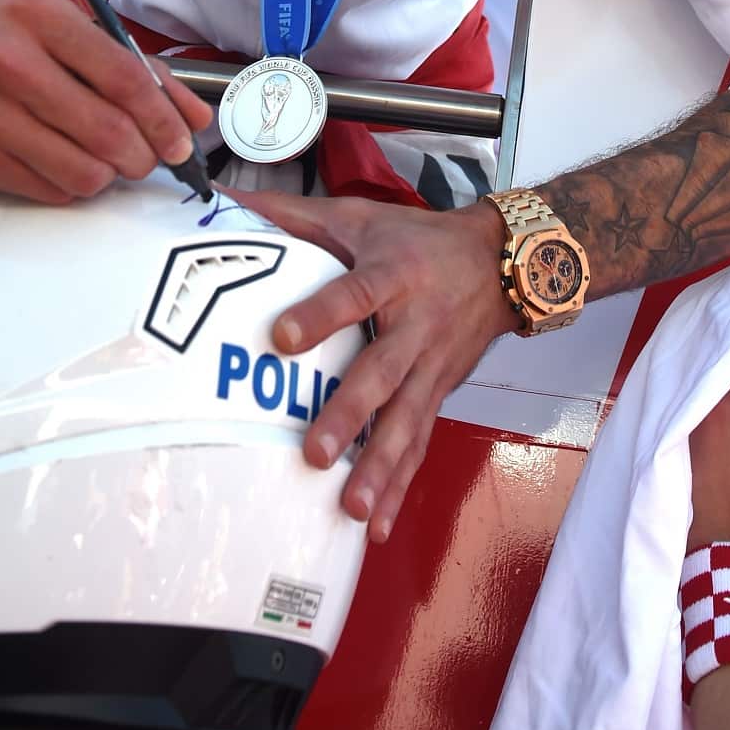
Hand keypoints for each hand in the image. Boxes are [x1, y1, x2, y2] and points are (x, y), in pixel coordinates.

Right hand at [0, 0, 211, 203]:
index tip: (181, 141)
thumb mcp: (53, 23)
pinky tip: (61, 165)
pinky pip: (45, 189)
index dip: (163, 118)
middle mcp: (6, 60)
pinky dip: (68, 186)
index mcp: (36, 15)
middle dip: (141, 156)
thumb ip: (127, 63)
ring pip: (79, 171)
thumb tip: (192, 115)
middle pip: (106, 131)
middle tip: (145, 159)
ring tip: (103, 162)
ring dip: (106, 176)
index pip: (122, 76)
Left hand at [229, 188, 510, 543]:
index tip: (282, 336)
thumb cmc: (418, 241)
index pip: (353, 294)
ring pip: (406, 421)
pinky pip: (419, 446)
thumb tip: (226, 203)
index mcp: (391, 275)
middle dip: (350, 414)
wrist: (502, 264)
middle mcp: (414, 325)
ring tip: (350, 507)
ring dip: (379, 467)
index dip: (320, 315)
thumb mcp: (360, 217)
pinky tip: (376, 527)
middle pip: (381, 373)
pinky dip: (399, 487)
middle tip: (314, 451)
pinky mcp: (438, 395)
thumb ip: (294, 215)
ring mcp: (430, 367)